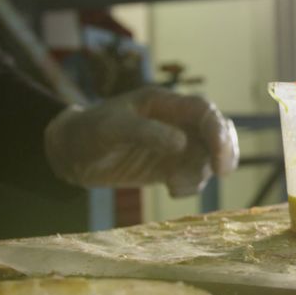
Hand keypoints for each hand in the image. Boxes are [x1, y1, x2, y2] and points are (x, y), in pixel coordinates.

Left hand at [44, 87, 238, 197]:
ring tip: (175, 186)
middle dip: (225, 150)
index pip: (203, 110)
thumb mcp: (112, 129)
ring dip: (202, 172)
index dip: (217, 130)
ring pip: (207, 155)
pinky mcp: (169, 165)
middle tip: (221, 172)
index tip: (218, 156)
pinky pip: (193, 173)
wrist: (71, 153)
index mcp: (164, 104)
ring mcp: (174, 144)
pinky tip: (172, 190)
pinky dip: (191, 184)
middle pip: (216, 130)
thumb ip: (146, 133)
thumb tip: (181, 143)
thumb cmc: (89, 132)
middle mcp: (176, 122)